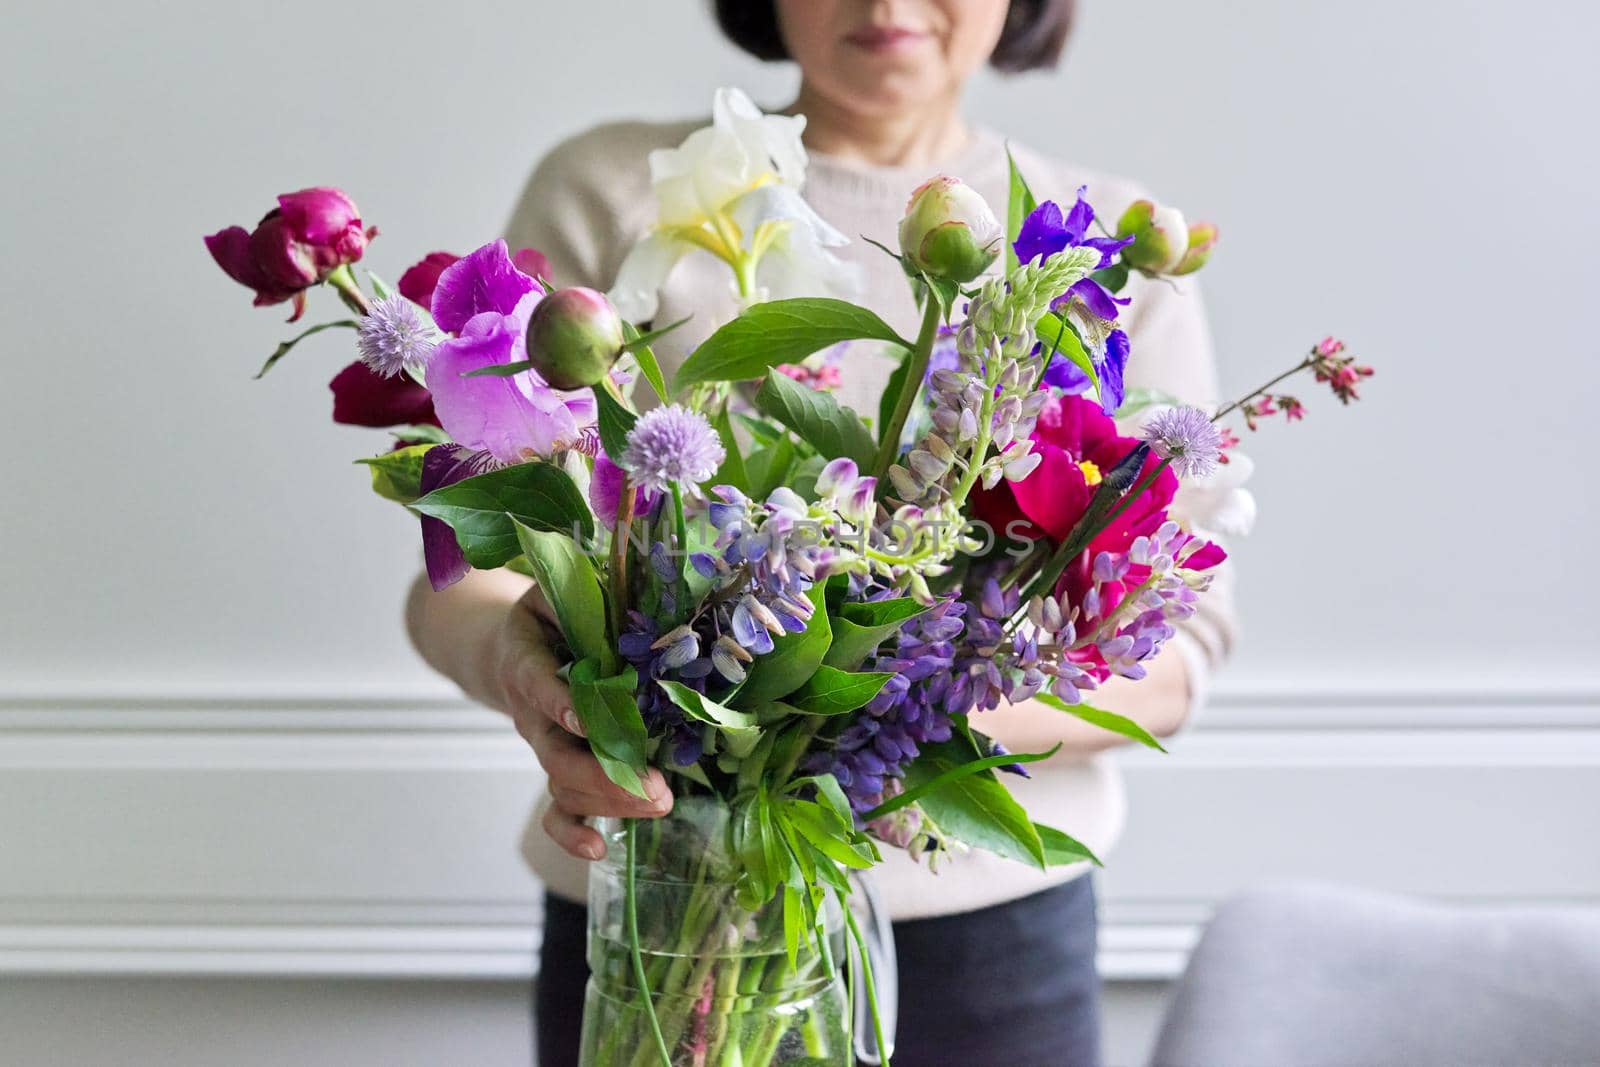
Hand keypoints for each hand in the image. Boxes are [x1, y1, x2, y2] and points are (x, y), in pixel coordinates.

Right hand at [489, 584, 672, 859]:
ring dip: (610, 803)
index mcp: (527, 661)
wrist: (510, 646)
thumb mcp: (557, 591)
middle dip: (607, 776)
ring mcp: (545, 745)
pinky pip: (557, 809)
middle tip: (657, 789)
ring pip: (565, 785)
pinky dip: (573, 834)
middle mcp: (533, 713)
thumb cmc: (548, 614)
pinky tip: (601, 851)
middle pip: (558, 754)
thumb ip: (586, 595)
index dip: (559, 702)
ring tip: (659, 804)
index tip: (584, 717)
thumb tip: (639, 586)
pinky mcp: (557, 767)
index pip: (538, 684)